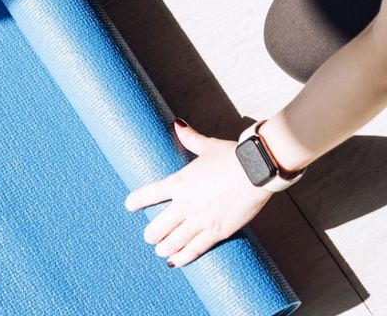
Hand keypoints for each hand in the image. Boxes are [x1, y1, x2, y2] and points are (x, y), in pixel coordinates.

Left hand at [124, 119, 272, 267]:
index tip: (129, 206)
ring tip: (160, 250)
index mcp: (180, 181)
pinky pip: (194, 250)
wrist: (257, 170)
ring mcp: (200, 220)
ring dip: (163, 248)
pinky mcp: (216, 232)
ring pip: (172, 242)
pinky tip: (175, 262)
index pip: (148, 194)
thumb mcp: (208, 146)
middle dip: (151, 233)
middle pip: (157, 226)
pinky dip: (182, 258)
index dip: (136, 201)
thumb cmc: (233, 156)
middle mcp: (185, 204)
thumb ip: (190, 138)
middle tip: (150, 236)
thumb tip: (178, 124)